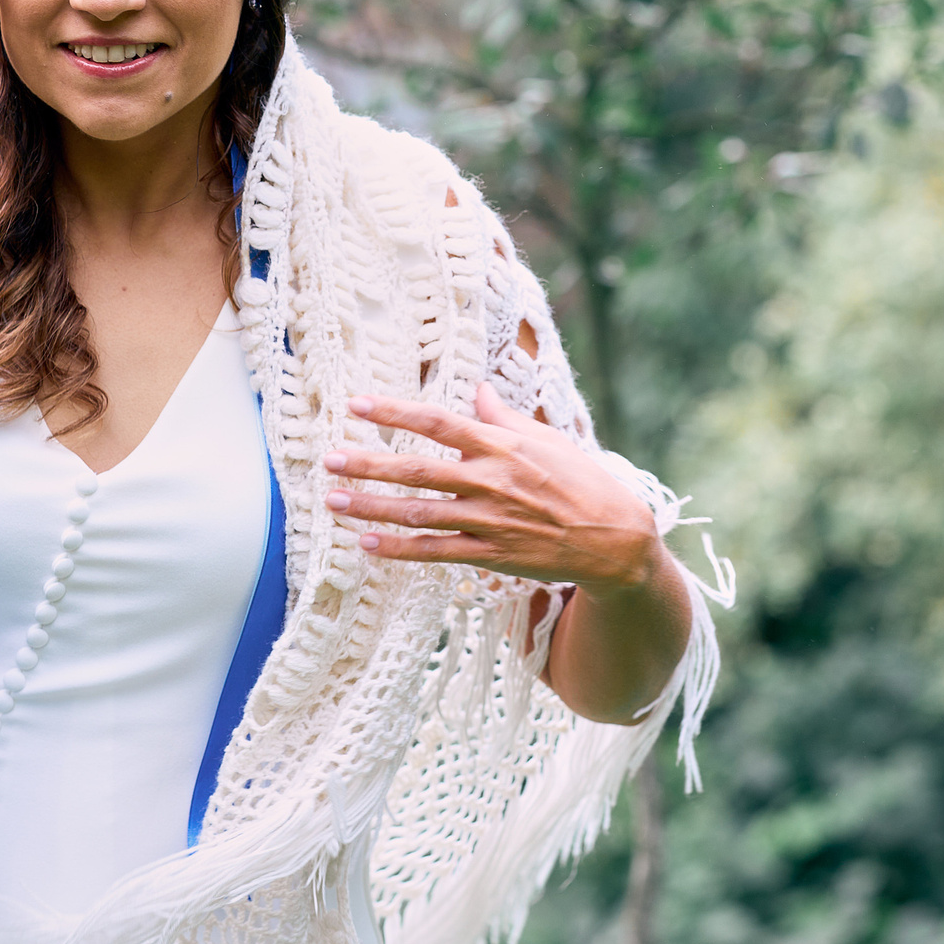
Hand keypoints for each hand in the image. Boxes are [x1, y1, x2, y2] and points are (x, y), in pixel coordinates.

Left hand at [323, 384, 667, 595]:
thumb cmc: (583, 482)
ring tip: (333, 502)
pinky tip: (366, 545)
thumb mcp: (547, 440)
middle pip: (416, 469)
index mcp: (502, 447)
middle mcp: (489, 481)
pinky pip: (434, 552)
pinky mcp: (490, 555)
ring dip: (371, 508)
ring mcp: (488, 520)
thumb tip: (479, 389)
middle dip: (369, 463)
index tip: (357, 404)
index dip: (395, 411)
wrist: (614, 539)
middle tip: (329, 459)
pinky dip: (398, 550)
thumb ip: (505, 417)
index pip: (438, 422)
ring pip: (417, 513)